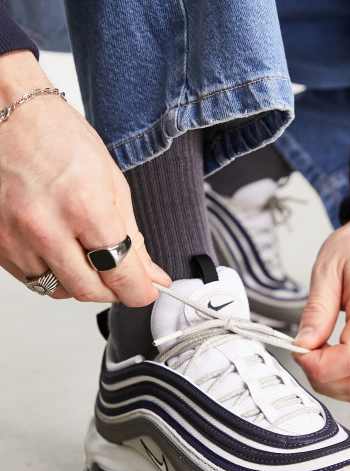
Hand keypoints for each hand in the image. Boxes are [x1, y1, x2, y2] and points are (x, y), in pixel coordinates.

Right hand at [0, 51, 169, 304]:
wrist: (3, 114)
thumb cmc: (55, 136)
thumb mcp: (111, 182)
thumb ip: (132, 236)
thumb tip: (150, 274)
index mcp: (83, 206)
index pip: (121, 274)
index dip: (141, 291)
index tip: (148, 291)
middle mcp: (45, 228)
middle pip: (90, 291)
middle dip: (114, 290)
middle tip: (122, 276)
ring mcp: (15, 239)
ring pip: (60, 290)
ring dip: (82, 282)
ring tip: (87, 254)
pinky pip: (34, 279)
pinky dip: (54, 273)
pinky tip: (60, 250)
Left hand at [294, 194, 349, 404]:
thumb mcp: (328, 268)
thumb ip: (316, 311)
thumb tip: (303, 346)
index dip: (321, 365)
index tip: (302, 349)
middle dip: (325, 378)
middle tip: (308, 352)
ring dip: (335, 383)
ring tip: (321, 352)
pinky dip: (348, 379)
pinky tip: (335, 355)